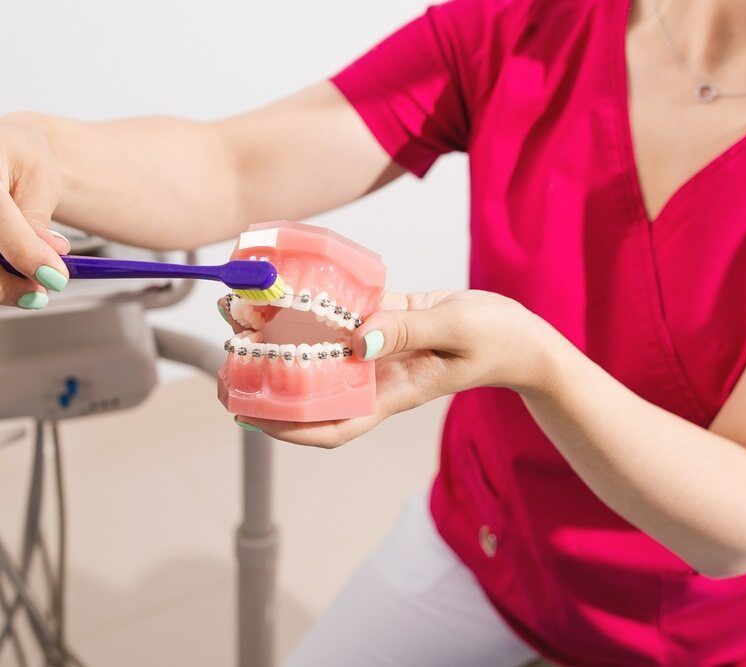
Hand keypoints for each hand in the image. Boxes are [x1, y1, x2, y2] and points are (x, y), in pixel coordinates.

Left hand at [221, 289, 560, 447]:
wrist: (520, 333)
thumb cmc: (498, 340)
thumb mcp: (457, 330)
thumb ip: (409, 331)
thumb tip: (356, 337)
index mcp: (393, 393)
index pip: (332, 426)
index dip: (287, 429)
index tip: (248, 417)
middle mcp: (376, 376)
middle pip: (313, 391)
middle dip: (268, 384)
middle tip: (225, 366)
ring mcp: (377, 350)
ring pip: (320, 351)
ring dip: (281, 339)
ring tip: (240, 319)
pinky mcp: (383, 323)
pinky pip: (341, 318)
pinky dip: (313, 305)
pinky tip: (285, 288)